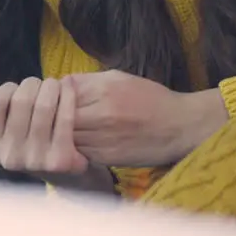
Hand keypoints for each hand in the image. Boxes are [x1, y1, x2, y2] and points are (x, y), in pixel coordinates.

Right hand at [0, 77, 113, 192]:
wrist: (61, 174)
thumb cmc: (27, 142)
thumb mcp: (2, 130)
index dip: (9, 88)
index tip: (19, 89)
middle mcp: (9, 157)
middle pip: (22, 100)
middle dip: (33, 84)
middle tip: (42, 83)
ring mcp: (34, 161)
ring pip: (44, 106)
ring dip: (52, 87)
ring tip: (55, 85)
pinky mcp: (60, 160)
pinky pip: (64, 117)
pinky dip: (68, 97)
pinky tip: (68, 90)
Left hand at [68, 70, 229, 167]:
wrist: (180, 127)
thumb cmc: (151, 99)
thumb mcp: (121, 78)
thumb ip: (89, 81)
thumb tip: (61, 83)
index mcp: (105, 89)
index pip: (63, 91)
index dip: (56, 94)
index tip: (56, 96)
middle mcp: (103, 113)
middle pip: (60, 115)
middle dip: (54, 115)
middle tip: (54, 115)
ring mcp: (103, 138)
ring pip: (66, 136)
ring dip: (61, 133)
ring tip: (64, 128)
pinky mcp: (106, 158)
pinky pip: (78, 152)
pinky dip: (74, 147)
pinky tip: (79, 142)